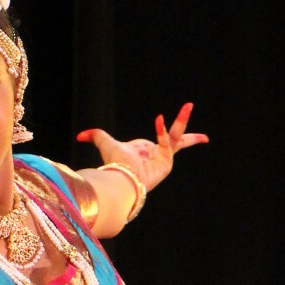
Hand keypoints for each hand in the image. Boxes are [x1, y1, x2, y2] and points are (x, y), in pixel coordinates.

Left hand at [76, 102, 207, 191]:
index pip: (162, 138)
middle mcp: (158, 155)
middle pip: (178, 140)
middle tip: (205, 133)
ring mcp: (164, 160)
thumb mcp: (106, 144)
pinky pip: (166, 142)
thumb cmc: (115, 164)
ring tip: (189, 105)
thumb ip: (95, 136)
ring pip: (177, 137)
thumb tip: (80, 135)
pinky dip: (161, 131)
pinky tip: (158, 119)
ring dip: (182, 120)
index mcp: (147, 151)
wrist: (120, 179)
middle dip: (189, 132)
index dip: (164, 130)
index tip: (161, 118)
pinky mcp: (166, 164)